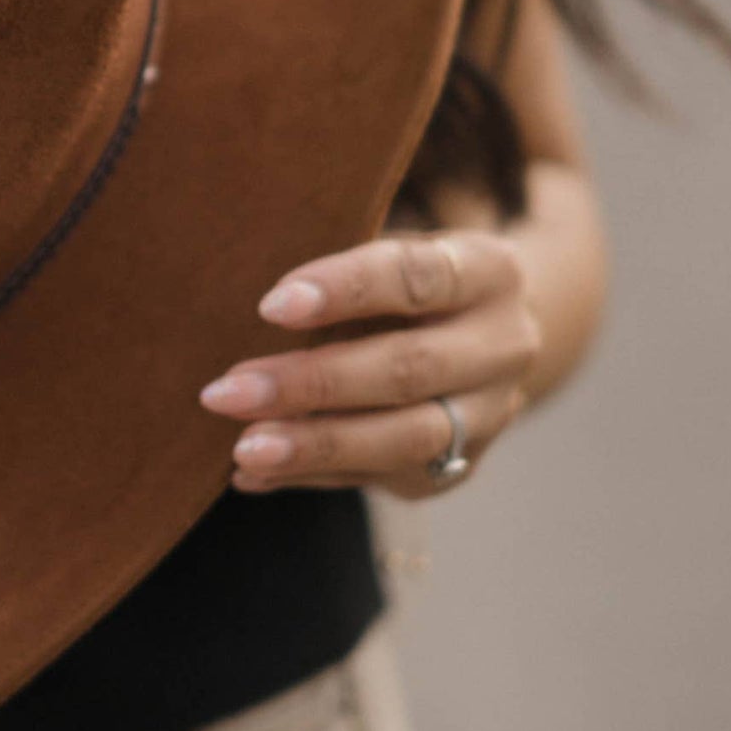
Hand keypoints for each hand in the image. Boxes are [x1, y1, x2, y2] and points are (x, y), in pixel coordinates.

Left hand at [197, 229, 538, 499]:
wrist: (483, 338)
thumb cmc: (407, 282)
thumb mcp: (392, 252)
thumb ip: (342, 276)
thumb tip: (259, 309)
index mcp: (489, 273)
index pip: (417, 278)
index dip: (345, 290)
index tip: (271, 305)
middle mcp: (503, 347)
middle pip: (408, 370)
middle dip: (312, 383)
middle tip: (227, 392)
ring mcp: (489, 416)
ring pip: (404, 439)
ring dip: (315, 445)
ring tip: (242, 449)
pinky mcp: (458, 468)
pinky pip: (380, 478)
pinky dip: (311, 476)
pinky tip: (253, 474)